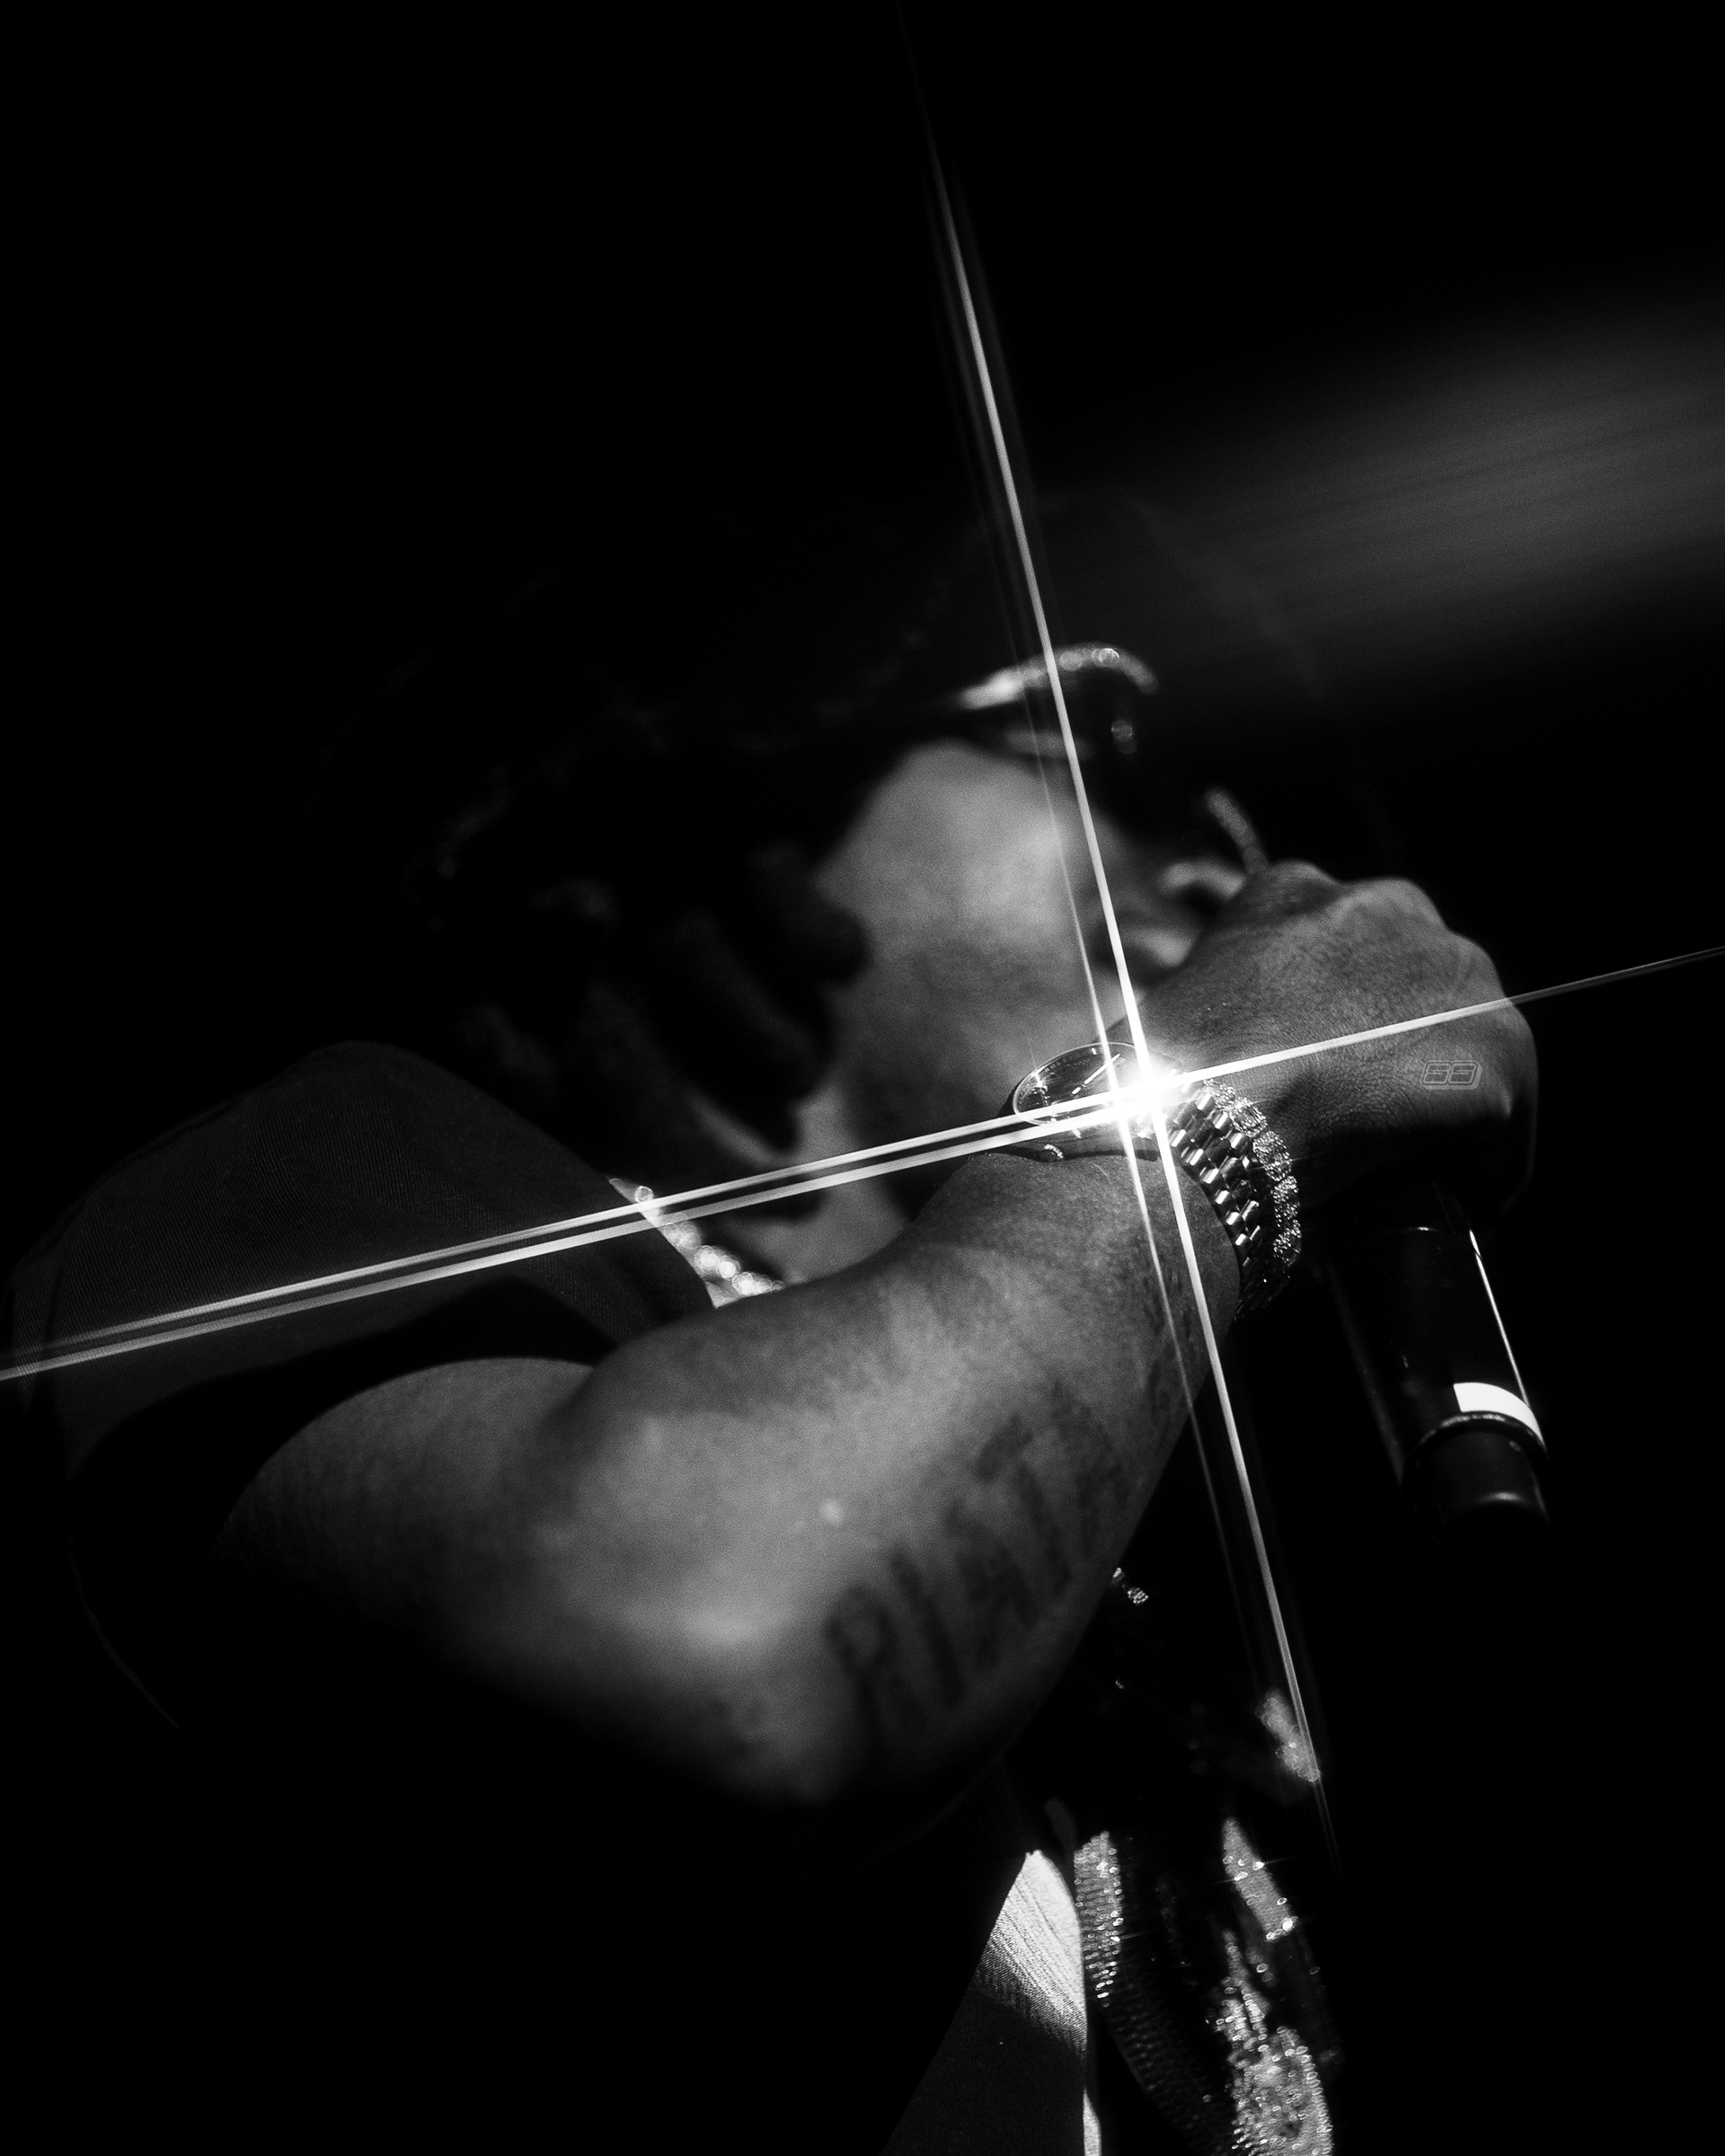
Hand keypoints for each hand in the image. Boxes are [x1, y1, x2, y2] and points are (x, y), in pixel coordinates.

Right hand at [1137, 862, 1535, 1218]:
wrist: (1191, 1121)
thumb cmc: (1159, 1082)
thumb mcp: (1181, 1006)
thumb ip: (1232, 1006)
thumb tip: (1246, 1070)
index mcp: (1300, 892)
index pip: (1351, 951)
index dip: (1342, 1024)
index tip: (1325, 1079)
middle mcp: (1391, 908)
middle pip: (1425, 991)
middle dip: (1404, 1059)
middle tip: (1366, 1135)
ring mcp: (1454, 977)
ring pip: (1474, 1053)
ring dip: (1446, 1115)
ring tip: (1405, 1182)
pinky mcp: (1495, 1053)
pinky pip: (1503, 1130)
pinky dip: (1481, 1176)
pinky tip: (1443, 1213)